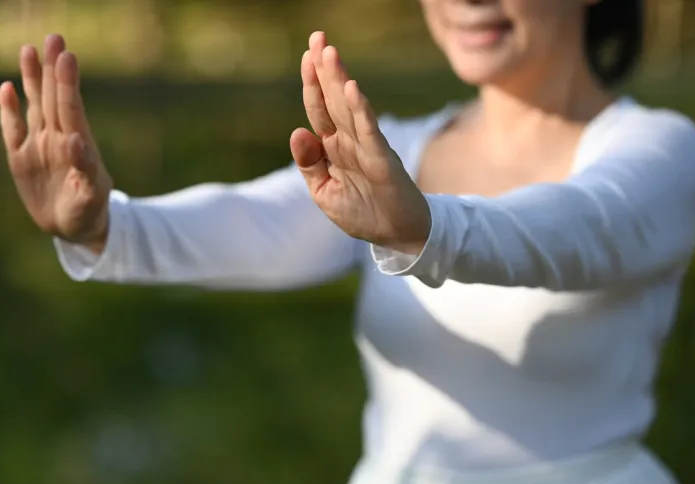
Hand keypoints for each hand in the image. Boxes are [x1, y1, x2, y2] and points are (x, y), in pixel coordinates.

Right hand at [0, 34, 111, 252]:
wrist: (75, 227)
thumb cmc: (90, 209)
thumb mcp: (91, 194)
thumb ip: (85, 168)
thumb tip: (75, 139)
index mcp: (78, 144)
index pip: (71, 108)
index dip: (68, 83)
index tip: (67, 57)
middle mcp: (58, 138)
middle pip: (54, 98)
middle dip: (53, 70)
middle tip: (54, 39)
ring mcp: (39, 146)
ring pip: (34, 106)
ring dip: (31, 79)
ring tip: (29, 50)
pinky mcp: (20, 158)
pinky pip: (12, 129)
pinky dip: (9, 111)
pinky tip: (6, 88)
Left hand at [289, 32, 431, 253]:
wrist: (397, 235)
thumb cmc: (363, 212)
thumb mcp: (324, 193)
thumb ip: (310, 164)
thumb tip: (298, 132)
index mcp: (333, 147)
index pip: (319, 110)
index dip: (312, 84)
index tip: (307, 55)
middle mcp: (350, 141)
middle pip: (333, 99)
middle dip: (324, 69)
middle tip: (318, 37)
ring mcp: (367, 147)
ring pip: (349, 108)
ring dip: (339, 80)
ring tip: (330, 53)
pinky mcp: (382, 160)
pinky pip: (369, 132)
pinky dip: (360, 111)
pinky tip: (351, 90)